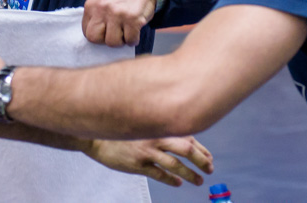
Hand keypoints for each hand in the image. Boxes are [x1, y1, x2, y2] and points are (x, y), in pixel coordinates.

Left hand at [83, 0, 155, 46]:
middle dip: (106, 40)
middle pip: (94, 38)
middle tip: (116, 34)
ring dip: (122, 40)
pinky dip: (133, 39)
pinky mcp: (132, 19)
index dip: (98, 36)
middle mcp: (102, 9)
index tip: (106, 33)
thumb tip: (96, 38)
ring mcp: (117, 14)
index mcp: (91, 5)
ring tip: (126, 30)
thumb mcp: (103, 2)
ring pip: (112, 42)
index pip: (86, 32)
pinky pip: (130, 41)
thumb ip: (97, 17)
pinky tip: (135, 30)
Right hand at [84, 136, 213, 186]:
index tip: (209, 158)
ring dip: (190, 174)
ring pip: (175, 165)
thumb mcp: (143, 123)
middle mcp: (155, 137)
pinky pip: (159, 174)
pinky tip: (177, 183)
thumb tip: (183, 138)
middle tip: (209, 170)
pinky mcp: (137, 165)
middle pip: (187, 149)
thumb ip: (161, 129)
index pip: (188, 136)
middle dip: (202, 161)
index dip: (202, 149)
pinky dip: (171, 179)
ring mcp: (146, 152)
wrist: (96, 136)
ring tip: (198, 181)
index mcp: (159, 125)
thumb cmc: (122, 130)